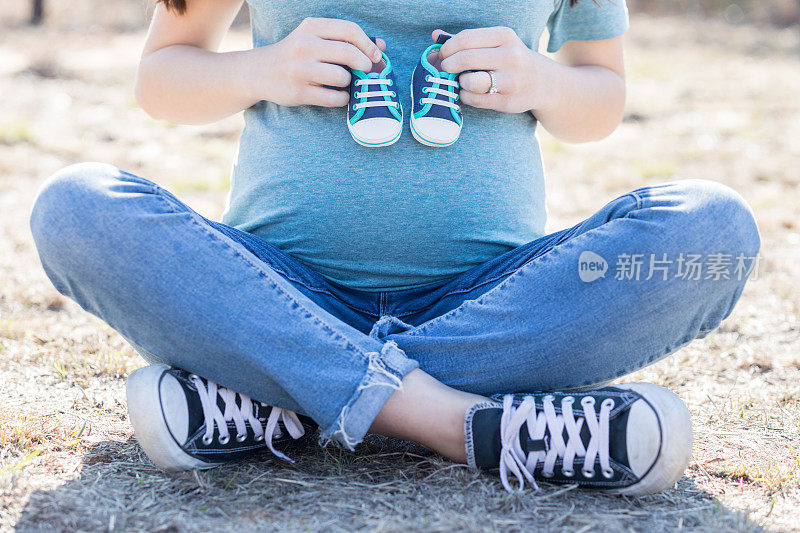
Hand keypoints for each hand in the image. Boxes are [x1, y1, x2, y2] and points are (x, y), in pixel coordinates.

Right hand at [252, 18, 385, 106]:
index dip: (368, 44)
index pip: (350, 31)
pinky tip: (338, 95)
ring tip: (343, 82)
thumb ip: (345, 39)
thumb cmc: (296, 53)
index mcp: (311, 27)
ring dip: (349, 83)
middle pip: (349, 54)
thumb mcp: (315, 37)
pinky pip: (334, 98)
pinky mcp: (299, 92)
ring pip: (342, 78)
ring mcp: (300, 70)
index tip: (375, 55)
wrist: (259, 71)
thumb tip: (380, 46)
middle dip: (364, 65)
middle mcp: (305, 46)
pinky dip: (342, 98)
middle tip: (365, 71)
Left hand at [435, 28, 549, 113]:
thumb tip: (435, 36)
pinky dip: (465, 96)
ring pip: (469, 82)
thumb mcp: (495, 42)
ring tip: (462, 80)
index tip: (442, 54)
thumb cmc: (510, 59)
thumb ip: (466, 40)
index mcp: (504, 36)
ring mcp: (510, 80)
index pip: (465, 39)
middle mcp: (510, 56)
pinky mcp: (507, 101)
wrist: (542, 82)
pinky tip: (470, 91)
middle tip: (445, 68)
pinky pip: (474, 99)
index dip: (447, 48)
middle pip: (465, 59)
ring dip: (459, 82)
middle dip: (448, 65)